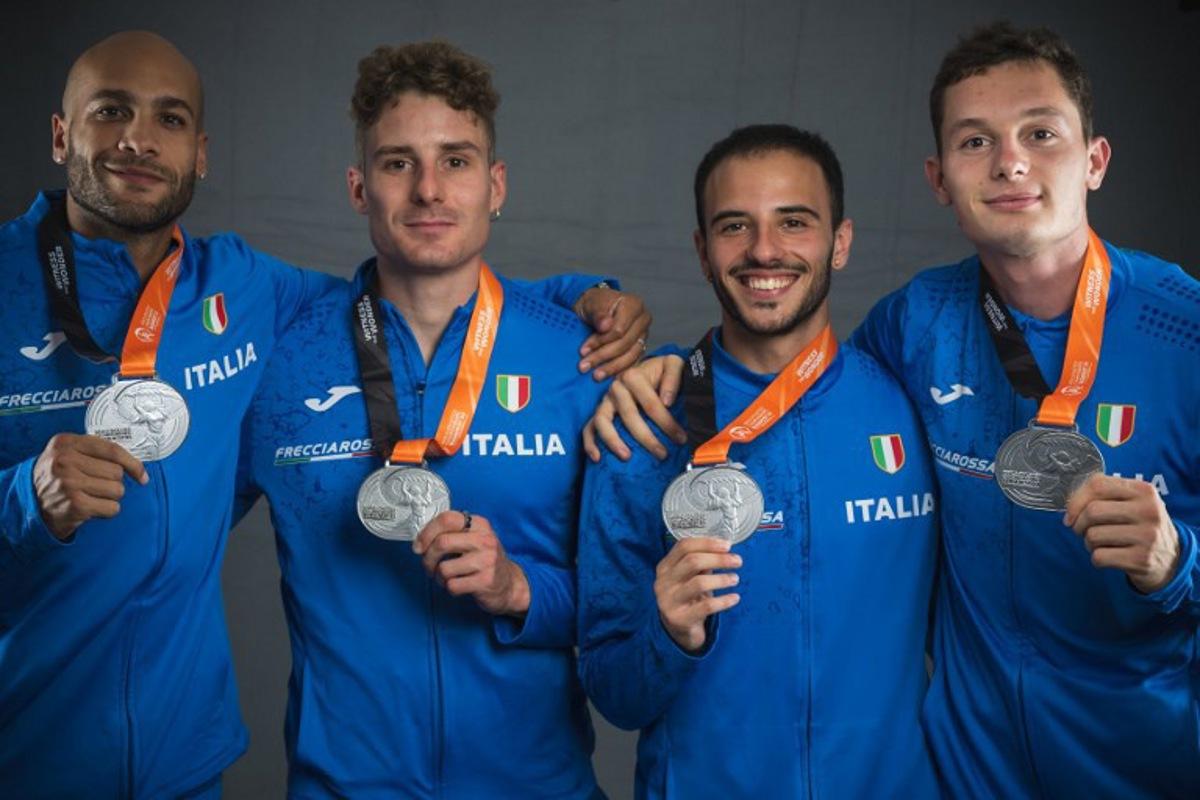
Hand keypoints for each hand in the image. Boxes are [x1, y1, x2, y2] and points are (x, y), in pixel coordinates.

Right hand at [33, 433, 148, 539]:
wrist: (30, 503)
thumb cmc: (56, 478)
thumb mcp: (67, 454)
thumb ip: (95, 451)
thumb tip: (135, 464)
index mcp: (65, 442)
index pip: (112, 449)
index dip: (132, 463)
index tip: (141, 474)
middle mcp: (65, 460)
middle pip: (117, 472)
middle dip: (112, 482)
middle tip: (93, 486)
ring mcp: (69, 483)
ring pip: (117, 490)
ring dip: (109, 497)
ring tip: (90, 496)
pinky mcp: (75, 504)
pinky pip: (112, 508)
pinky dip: (106, 511)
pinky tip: (91, 508)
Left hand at [412, 510, 530, 615]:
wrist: (510, 584)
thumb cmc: (483, 561)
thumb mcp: (473, 539)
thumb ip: (451, 534)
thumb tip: (419, 542)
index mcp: (479, 524)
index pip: (447, 519)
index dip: (426, 533)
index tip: (419, 546)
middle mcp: (485, 539)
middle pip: (442, 543)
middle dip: (428, 558)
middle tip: (429, 566)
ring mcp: (487, 560)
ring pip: (444, 568)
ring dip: (438, 577)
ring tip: (446, 577)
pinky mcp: (486, 581)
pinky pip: (453, 585)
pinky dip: (449, 588)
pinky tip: (458, 586)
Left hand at [574, 286, 652, 379]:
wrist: (594, 308)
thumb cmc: (594, 304)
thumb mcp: (592, 304)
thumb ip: (599, 314)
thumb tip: (606, 326)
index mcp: (634, 305)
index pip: (619, 330)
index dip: (601, 342)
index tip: (583, 350)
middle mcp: (643, 320)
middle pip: (625, 344)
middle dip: (602, 356)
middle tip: (584, 366)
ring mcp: (643, 335)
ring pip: (629, 356)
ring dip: (610, 367)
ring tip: (594, 375)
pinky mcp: (640, 347)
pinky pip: (631, 362)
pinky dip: (618, 371)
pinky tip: (607, 378)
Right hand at [582, 354, 686, 461]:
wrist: (650, 369)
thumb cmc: (662, 371)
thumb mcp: (673, 365)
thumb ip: (674, 378)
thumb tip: (667, 401)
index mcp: (633, 376)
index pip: (650, 403)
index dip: (666, 422)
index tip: (680, 438)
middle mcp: (616, 388)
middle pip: (628, 415)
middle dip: (646, 437)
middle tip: (662, 454)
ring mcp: (605, 402)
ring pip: (602, 421)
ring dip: (613, 440)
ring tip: (627, 457)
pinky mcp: (599, 413)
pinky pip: (588, 428)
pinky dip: (590, 443)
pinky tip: (597, 458)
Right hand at [655, 537, 741, 651]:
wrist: (677, 630)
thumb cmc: (687, 597)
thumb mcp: (688, 578)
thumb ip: (700, 563)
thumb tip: (724, 549)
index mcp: (665, 567)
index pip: (684, 546)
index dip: (707, 543)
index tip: (727, 545)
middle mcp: (663, 582)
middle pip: (693, 561)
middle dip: (718, 559)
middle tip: (737, 561)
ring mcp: (669, 601)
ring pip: (699, 583)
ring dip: (722, 579)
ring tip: (735, 579)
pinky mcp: (680, 619)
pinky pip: (707, 606)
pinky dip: (724, 600)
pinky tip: (735, 598)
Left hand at [1064, 473, 1180, 593]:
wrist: (1171, 559)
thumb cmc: (1139, 525)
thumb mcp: (1132, 502)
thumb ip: (1103, 495)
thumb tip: (1070, 509)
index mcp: (1144, 491)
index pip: (1097, 485)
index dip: (1075, 500)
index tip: (1071, 515)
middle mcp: (1149, 511)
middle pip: (1092, 511)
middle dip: (1079, 524)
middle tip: (1083, 531)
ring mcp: (1147, 536)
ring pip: (1093, 535)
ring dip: (1088, 542)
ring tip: (1101, 544)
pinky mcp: (1141, 559)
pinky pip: (1099, 557)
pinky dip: (1097, 558)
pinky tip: (1110, 557)